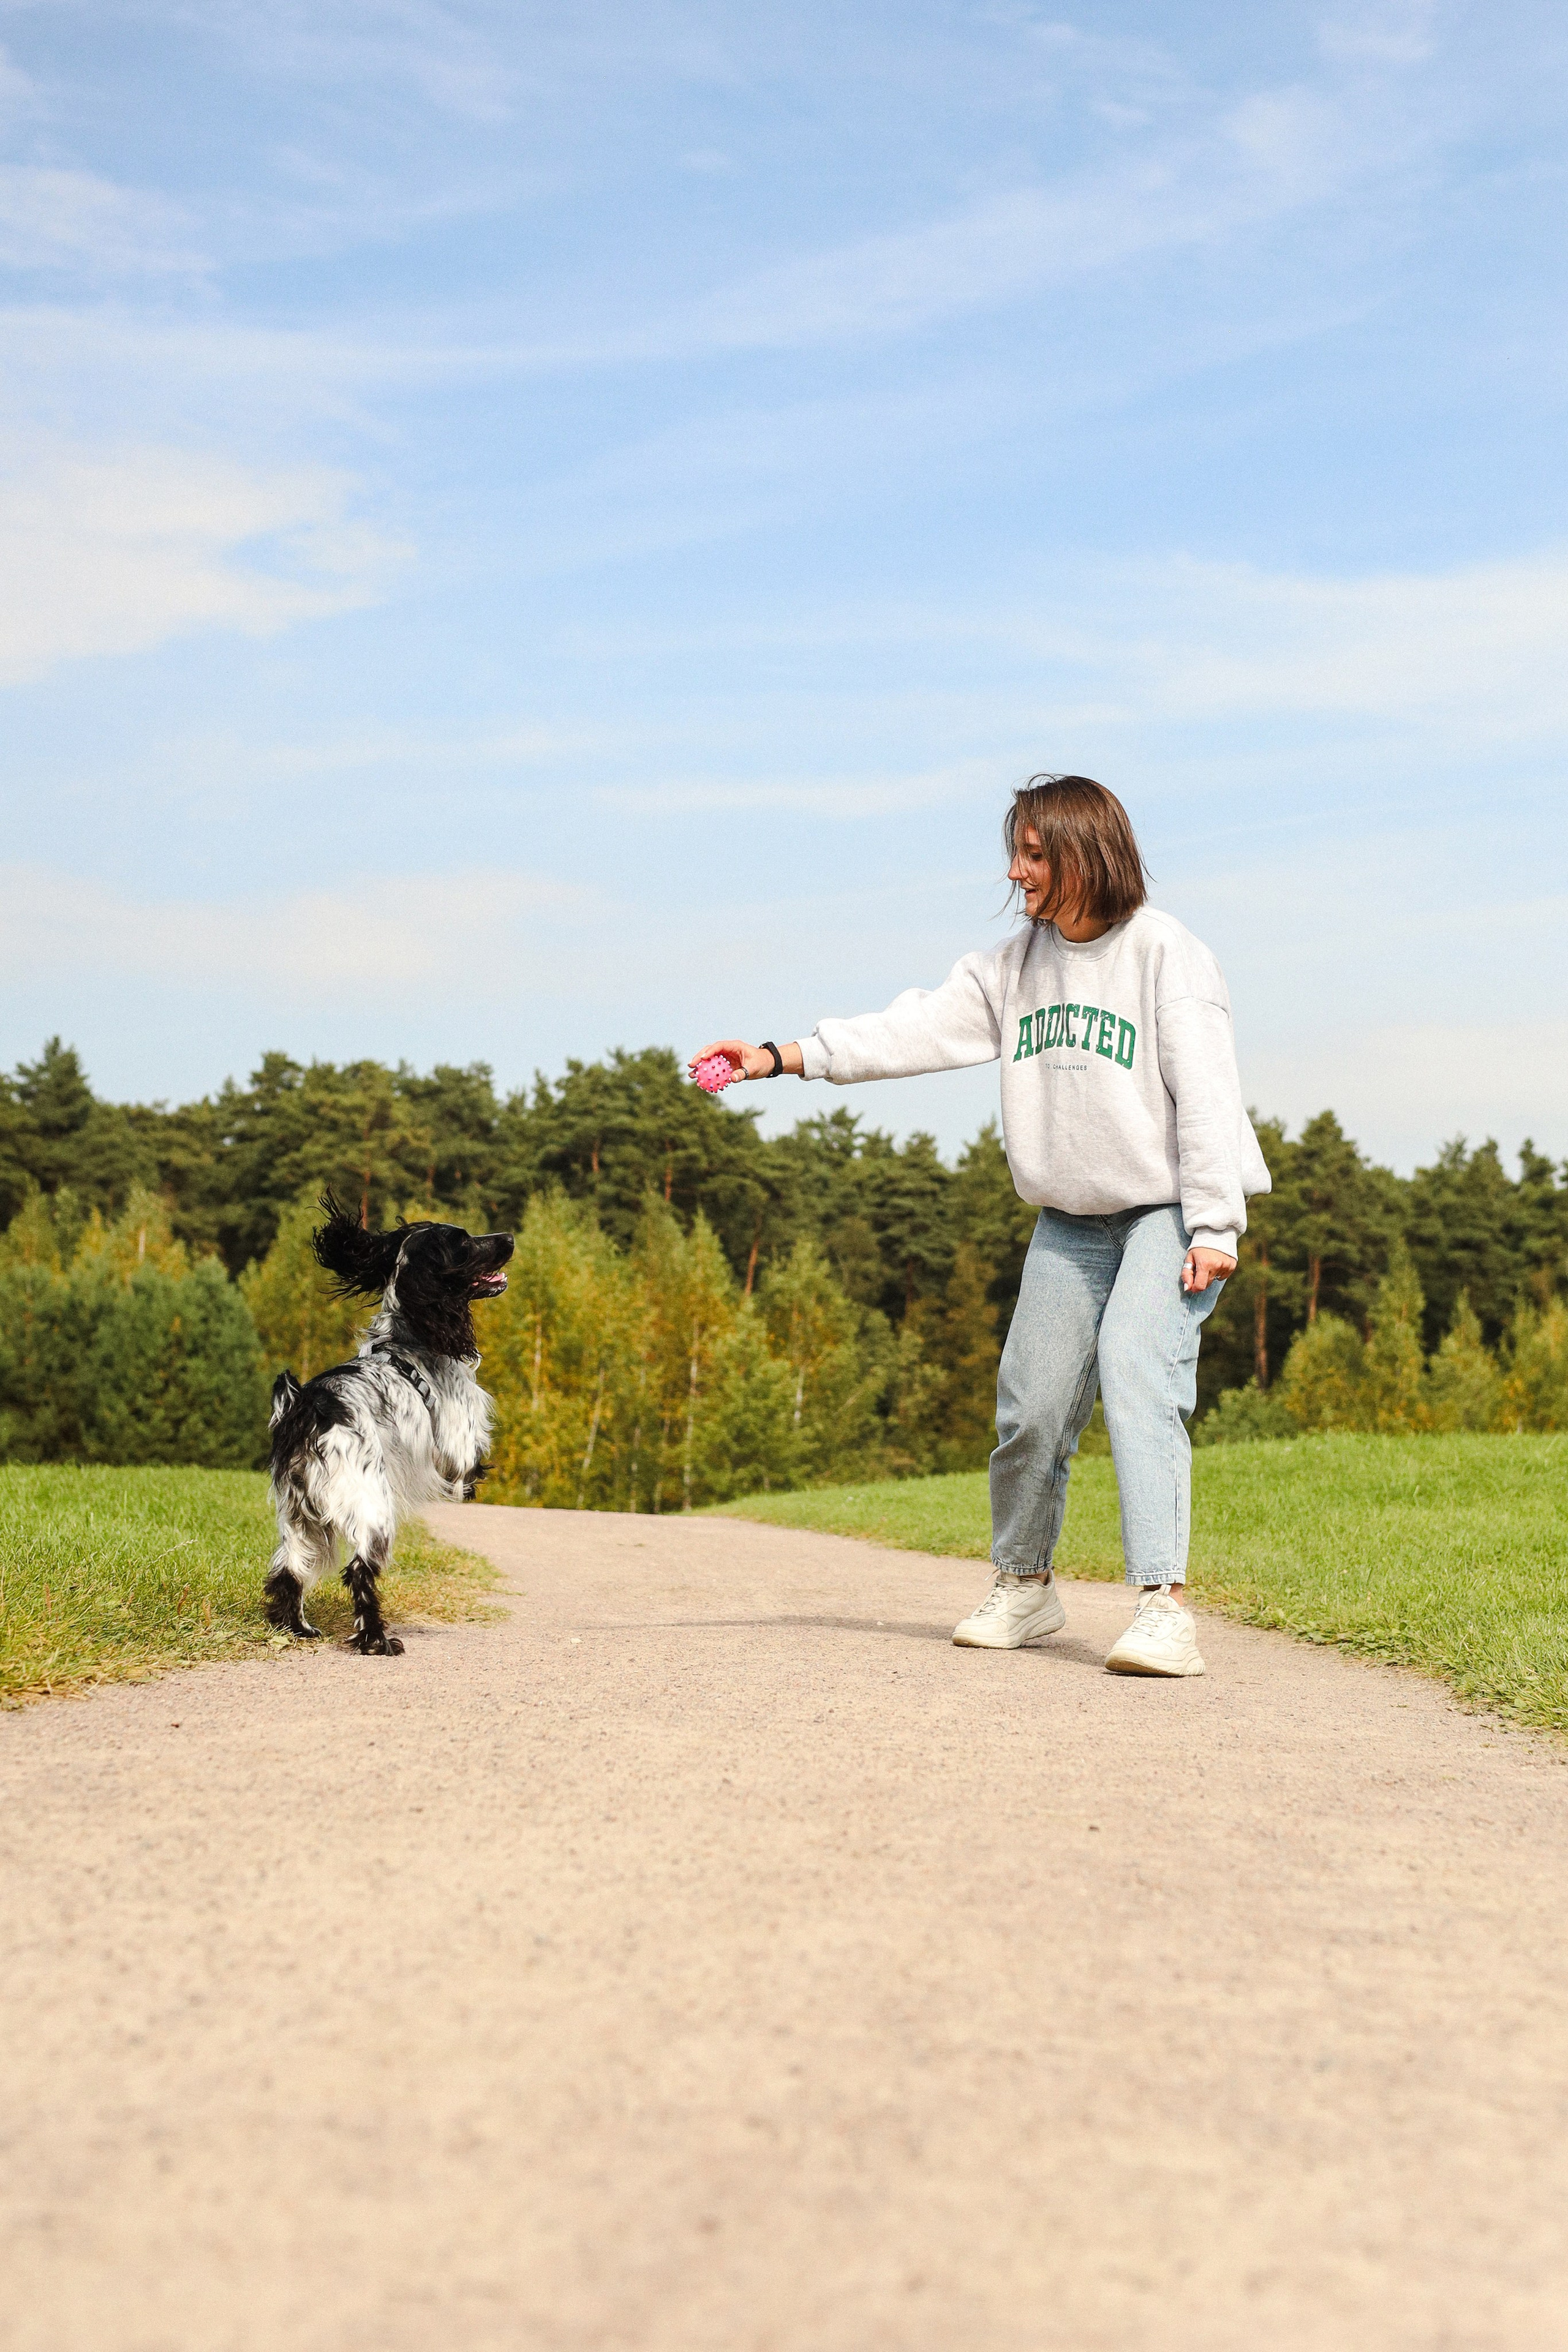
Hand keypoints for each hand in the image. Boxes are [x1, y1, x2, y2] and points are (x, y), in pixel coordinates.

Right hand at [688, 1039, 802, 1080]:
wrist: (767, 1064)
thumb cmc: (762, 1063)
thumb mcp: (753, 1068)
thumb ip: (742, 1073)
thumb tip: (732, 1079)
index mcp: (734, 1046)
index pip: (718, 1046)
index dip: (709, 1051)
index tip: (701, 1059)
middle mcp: (728, 1050)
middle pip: (710, 1052)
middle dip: (699, 1058)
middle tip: (690, 1066)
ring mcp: (726, 1058)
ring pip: (710, 1061)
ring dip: (700, 1067)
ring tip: (691, 1075)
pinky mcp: (727, 1065)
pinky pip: (715, 1069)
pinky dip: (708, 1075)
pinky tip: (701, 1082)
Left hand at [1182, 1247, 1235, 1293]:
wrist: (1215, 1234)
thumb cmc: (1199, 1248)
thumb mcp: (1189, 1258)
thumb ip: (1186, 1274)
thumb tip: (1187, 1289)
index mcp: (1204, 1264)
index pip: (1200, 1286)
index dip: (1195, 1288)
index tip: (1192, 1285)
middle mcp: (1217, 1265)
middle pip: (1207, 1284)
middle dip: (1201, 1280)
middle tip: (1199, 1269)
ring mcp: (1226, 1266)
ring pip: (1215, 1280)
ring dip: (1210, 1275)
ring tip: (1209, 1263)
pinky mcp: (1232, 1265)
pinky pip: (1223, 1276)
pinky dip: (1218, 1272)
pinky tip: (1217, 1262)